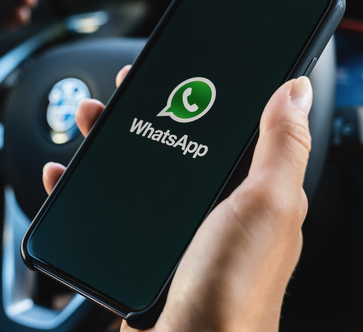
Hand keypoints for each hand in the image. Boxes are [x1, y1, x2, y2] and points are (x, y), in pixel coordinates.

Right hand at [43, 66, 312, 331]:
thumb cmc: (234, 292)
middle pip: (174, 146)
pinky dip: (83, 188)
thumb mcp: (267, 206)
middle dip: (143, 113)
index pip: (226, 130)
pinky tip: (66, 176)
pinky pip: (108, 211)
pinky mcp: (141, 255)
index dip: (201, 95)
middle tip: (119, 94)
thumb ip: (281, 147)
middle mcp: (214, 213)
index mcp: (251, 196)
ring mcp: (175, 235)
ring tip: (89, 123)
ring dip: (108, 143)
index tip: (175, 69)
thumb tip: (296, 90)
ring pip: (136, 174)